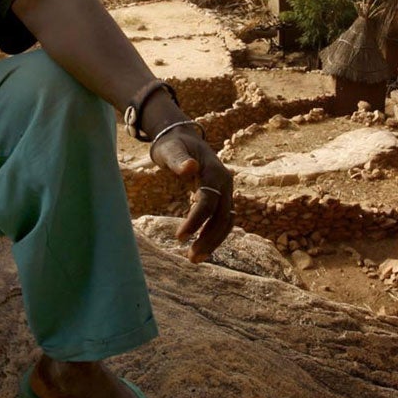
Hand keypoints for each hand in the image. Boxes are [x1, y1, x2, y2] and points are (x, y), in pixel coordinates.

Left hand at [152, 125, 234, 263]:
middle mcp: (225, 183)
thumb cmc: (173, 145)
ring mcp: (226, 192)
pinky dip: (214, 235)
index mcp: (214, 172)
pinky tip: (202, 248)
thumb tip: (189, 168)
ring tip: (195, 258)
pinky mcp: (222, 199)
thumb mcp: (170, 149)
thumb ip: (178, 160)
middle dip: (208, 238)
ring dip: (214, 241)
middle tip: (191, 258)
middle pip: (222, 216)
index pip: (208, 202)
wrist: (185, 139)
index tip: (179, 237)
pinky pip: (223, 220)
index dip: (196, 220)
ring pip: (226, 221)